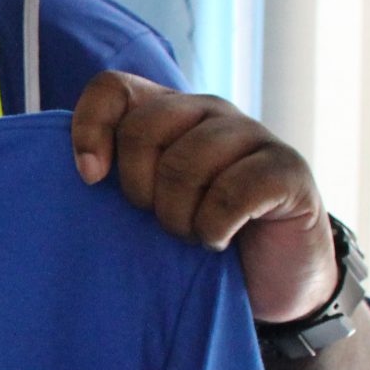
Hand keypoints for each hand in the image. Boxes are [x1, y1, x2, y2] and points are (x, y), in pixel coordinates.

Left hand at [70, 72, 338, 320]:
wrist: (271, 281)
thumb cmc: (197, 238)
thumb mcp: (146, 206)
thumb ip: (113, 179)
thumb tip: (81, 173)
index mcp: (168, 113)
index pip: (112, 88)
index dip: (90, 128)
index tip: (90, 179)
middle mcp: (209, 113)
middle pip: (144, 127)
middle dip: (139, 188)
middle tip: (157, 220)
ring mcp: (254, 135)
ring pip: (187, 160)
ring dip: (178, 216)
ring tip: (190, 235)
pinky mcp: (288, 170)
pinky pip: (232, 192)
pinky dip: (214, 228)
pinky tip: (220, 241)